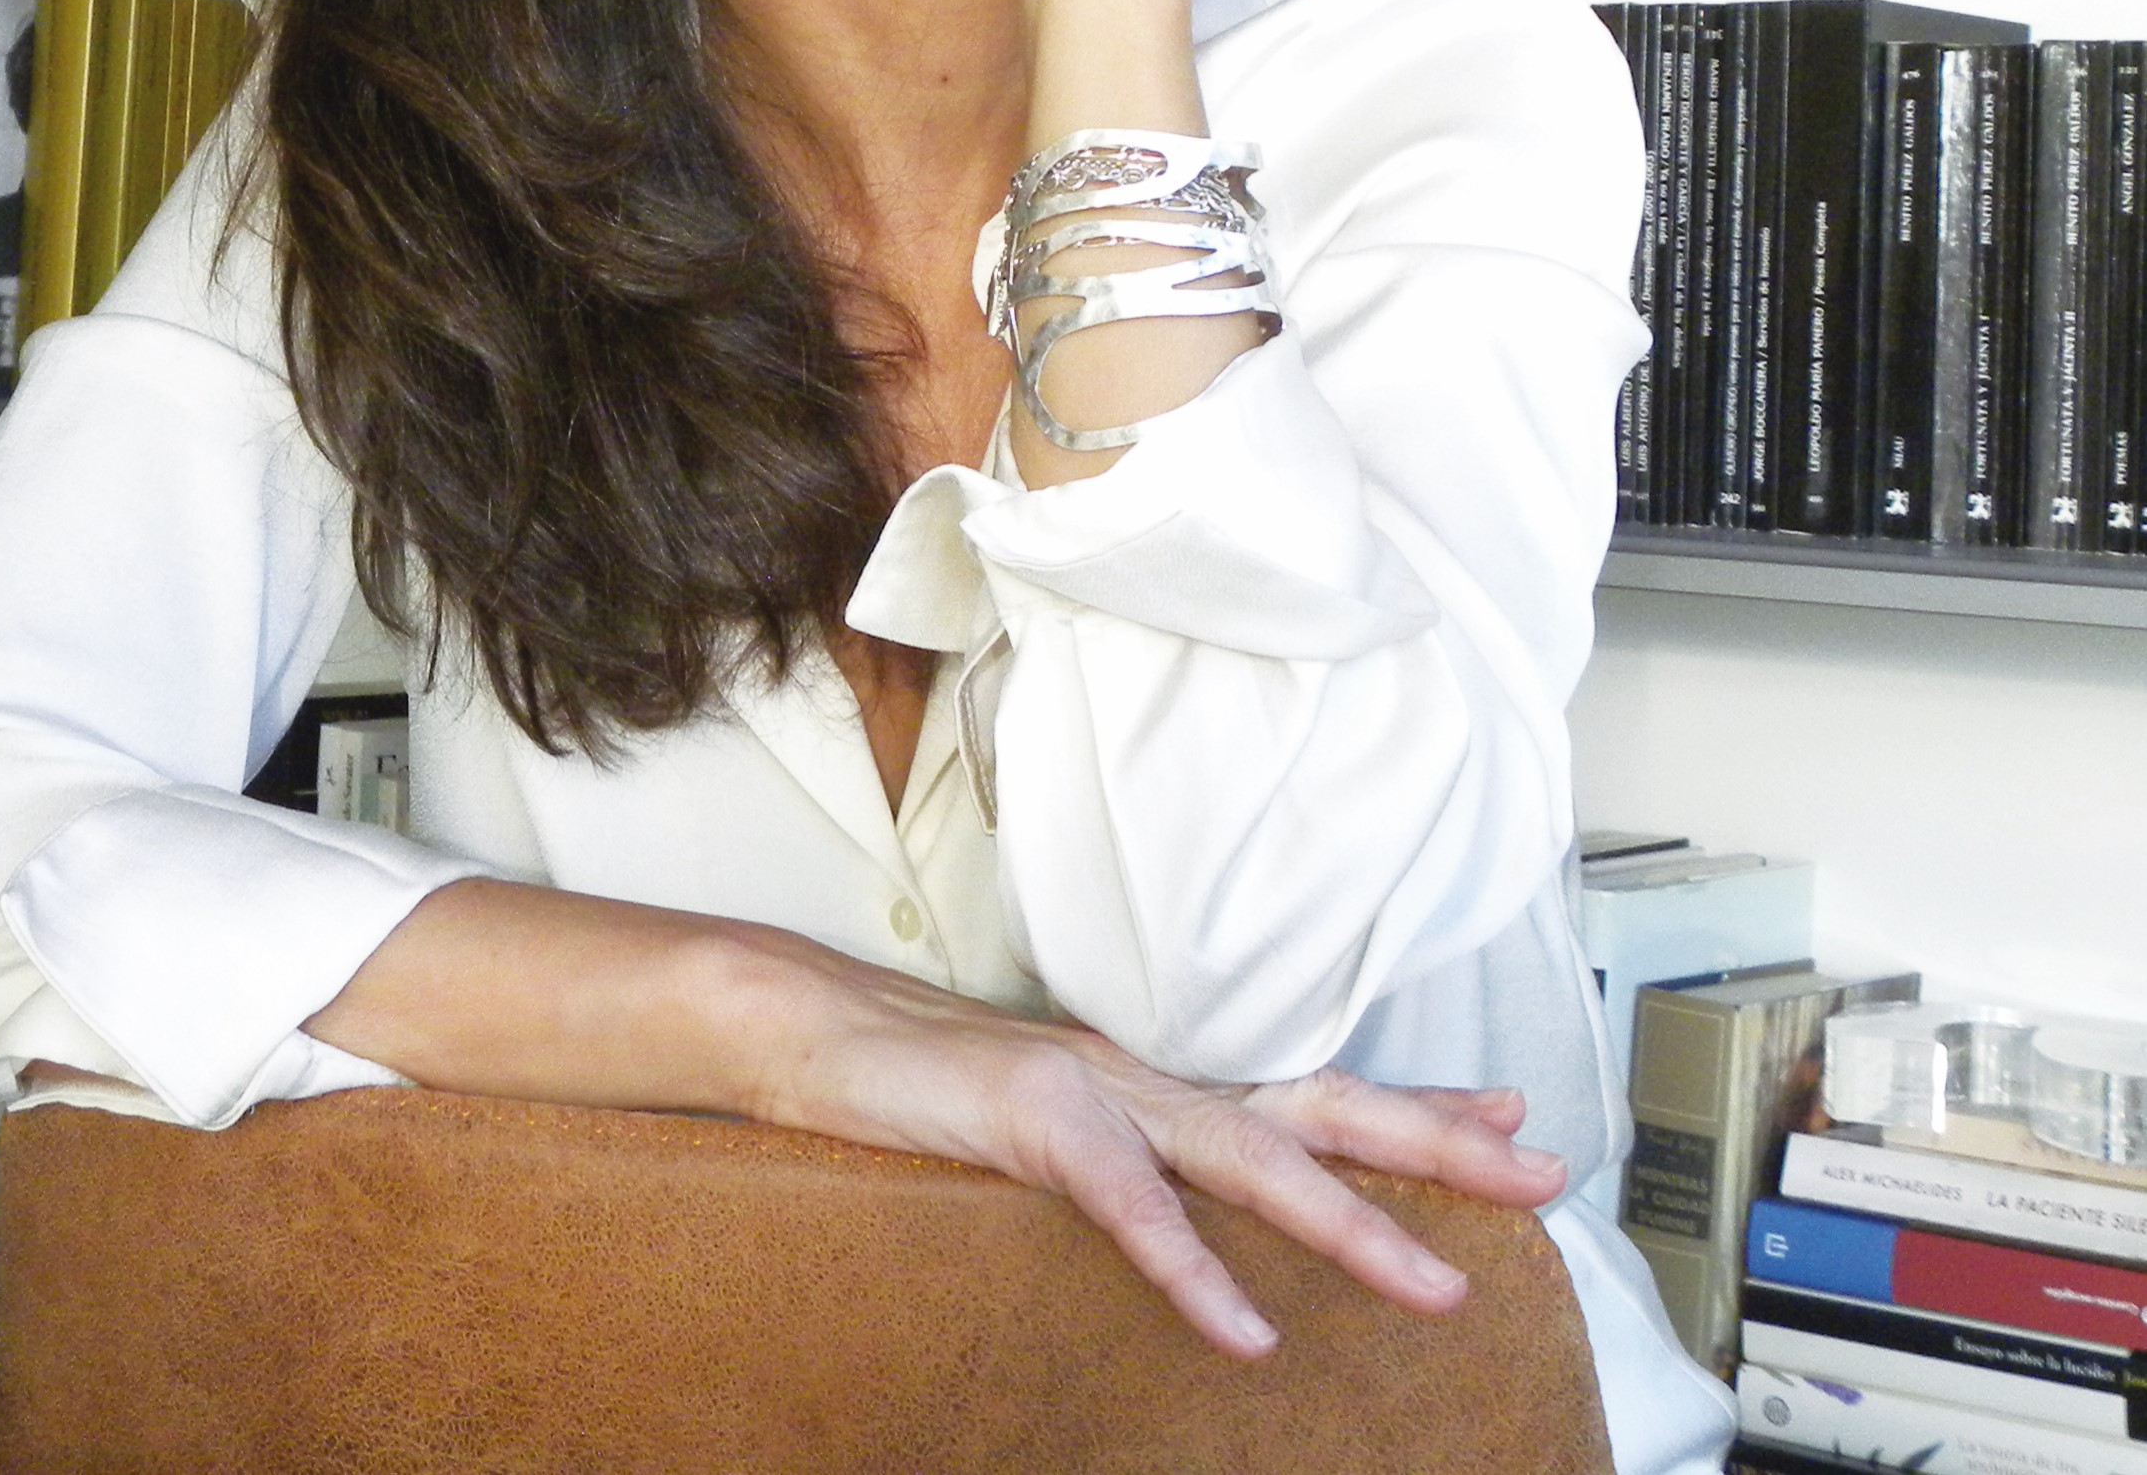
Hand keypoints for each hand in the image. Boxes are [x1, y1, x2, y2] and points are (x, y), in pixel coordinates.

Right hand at [746, 933, 1565, 1358]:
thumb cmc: (940, 1095)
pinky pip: (1130, 1207)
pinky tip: (1245, 1333)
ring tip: (1436, 1286)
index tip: (1513, 1119)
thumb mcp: (1067, 1128)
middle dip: (1436, 1145)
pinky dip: (1193, 1269)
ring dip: (1352, 1223)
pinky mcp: (1034, 1116)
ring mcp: (1100, 1089)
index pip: (1314, 1087)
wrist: (827, 1034)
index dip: (1417, 1104)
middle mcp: (1154, 1076)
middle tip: (1542, 1175)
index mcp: (1167, 1084)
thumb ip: (1147, 1158)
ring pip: (1251, 1154)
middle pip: (1320, 1104)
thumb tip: (1224, 1208)